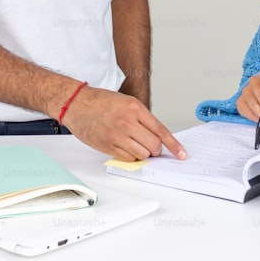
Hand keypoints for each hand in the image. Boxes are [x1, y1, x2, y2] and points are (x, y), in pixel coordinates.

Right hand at [61, 86, 186, 161]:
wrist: (78, 104)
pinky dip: (131, 156)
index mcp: (135, 108)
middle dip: (156, 149)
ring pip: (142, 154)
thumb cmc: (102, 102)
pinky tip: (125, 146)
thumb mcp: (128, 102)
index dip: (174, 145)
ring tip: (135, 143)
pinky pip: (128, 158)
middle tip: (152, 146)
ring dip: (143, 152)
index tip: (181, 154)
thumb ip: (143, 118)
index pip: (161, 131)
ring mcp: (117, 136)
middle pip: (154, 146)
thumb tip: (158, 136)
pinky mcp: (108, 146)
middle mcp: (127, 122)